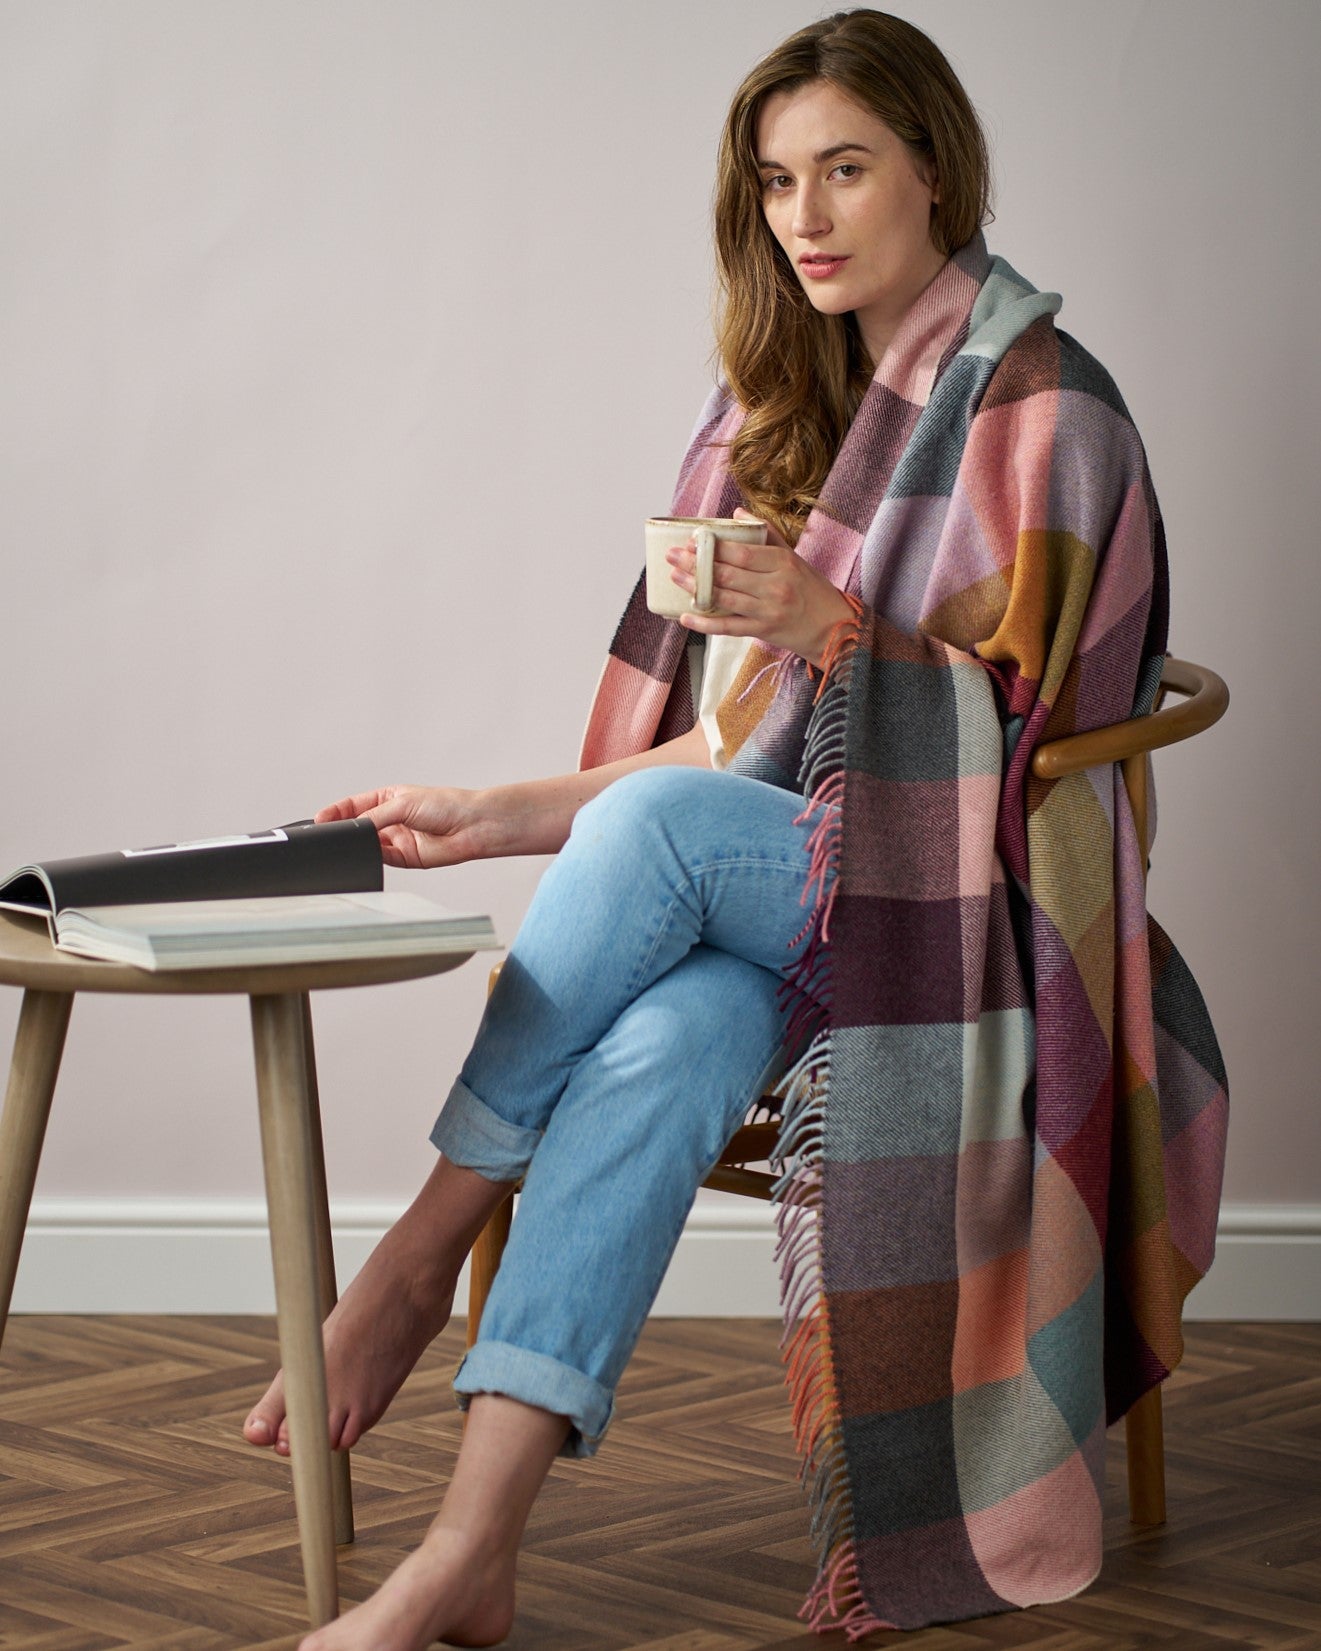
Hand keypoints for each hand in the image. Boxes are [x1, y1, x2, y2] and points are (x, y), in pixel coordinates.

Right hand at [314, 786, 486, 868]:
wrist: (471, 826)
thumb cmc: (446, 804)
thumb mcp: (403, 802)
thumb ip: (375, 816)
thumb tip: (352, 827)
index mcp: (387, 798)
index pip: (353, 806)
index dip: (335, 813)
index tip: (319, 819)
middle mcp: (389, 820)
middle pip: (357, 827)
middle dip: (343, 831)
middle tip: (328, 834)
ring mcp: (395, 839)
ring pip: (366, 844)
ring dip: (357, 845)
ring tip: (351, 843)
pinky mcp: (403, 858)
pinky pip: (380, 859)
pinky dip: (371, 858)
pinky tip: (369, 853)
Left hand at [666, 509, 853, 666]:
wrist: (834, 628)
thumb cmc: (811, 589)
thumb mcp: (794, 557)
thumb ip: (766, 534)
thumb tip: (736, 513)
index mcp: (782, 563)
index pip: (741, 552)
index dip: (713, 547)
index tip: (692, 540)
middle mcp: (775, 586)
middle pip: (727, 573)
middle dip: (696, 564)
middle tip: (673, 555)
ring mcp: (768, 611)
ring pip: (724, 598)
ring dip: (695, 588)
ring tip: (675, 577)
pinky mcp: (763, 632)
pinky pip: (729, 627)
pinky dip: (705, 623)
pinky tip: (685, 617)